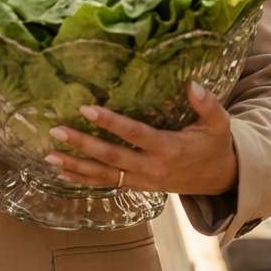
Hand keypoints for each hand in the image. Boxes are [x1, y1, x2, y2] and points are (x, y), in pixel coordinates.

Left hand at [45, 82, 237, 197]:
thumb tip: (192, 85)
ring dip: (76, 166)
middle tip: (57, 131)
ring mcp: (143, 180)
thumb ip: (207, 104)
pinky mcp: (138, 186)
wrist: (221, 181)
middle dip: (83, 145)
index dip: (110, 122)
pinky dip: (83, 180)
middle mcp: (152, 168)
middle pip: (112, 157)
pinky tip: (62, 172)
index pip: (134, 135)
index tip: (86, 109)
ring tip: (50, 156)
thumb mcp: (219, 124)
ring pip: (105, 175)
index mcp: (169, 149)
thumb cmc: (215, 145)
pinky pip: (107, 184)